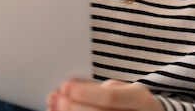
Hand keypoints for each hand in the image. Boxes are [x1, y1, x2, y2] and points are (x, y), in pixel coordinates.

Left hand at [47, 79, 162, 110]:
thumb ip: (96, 88)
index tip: (64, 86)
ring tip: (54, 108)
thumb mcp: (122, 89)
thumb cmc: (130, 102)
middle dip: (74, 107)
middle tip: (56, 99)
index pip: (111, 97)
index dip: (86, 92)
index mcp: (140, 99)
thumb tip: (67, 86)